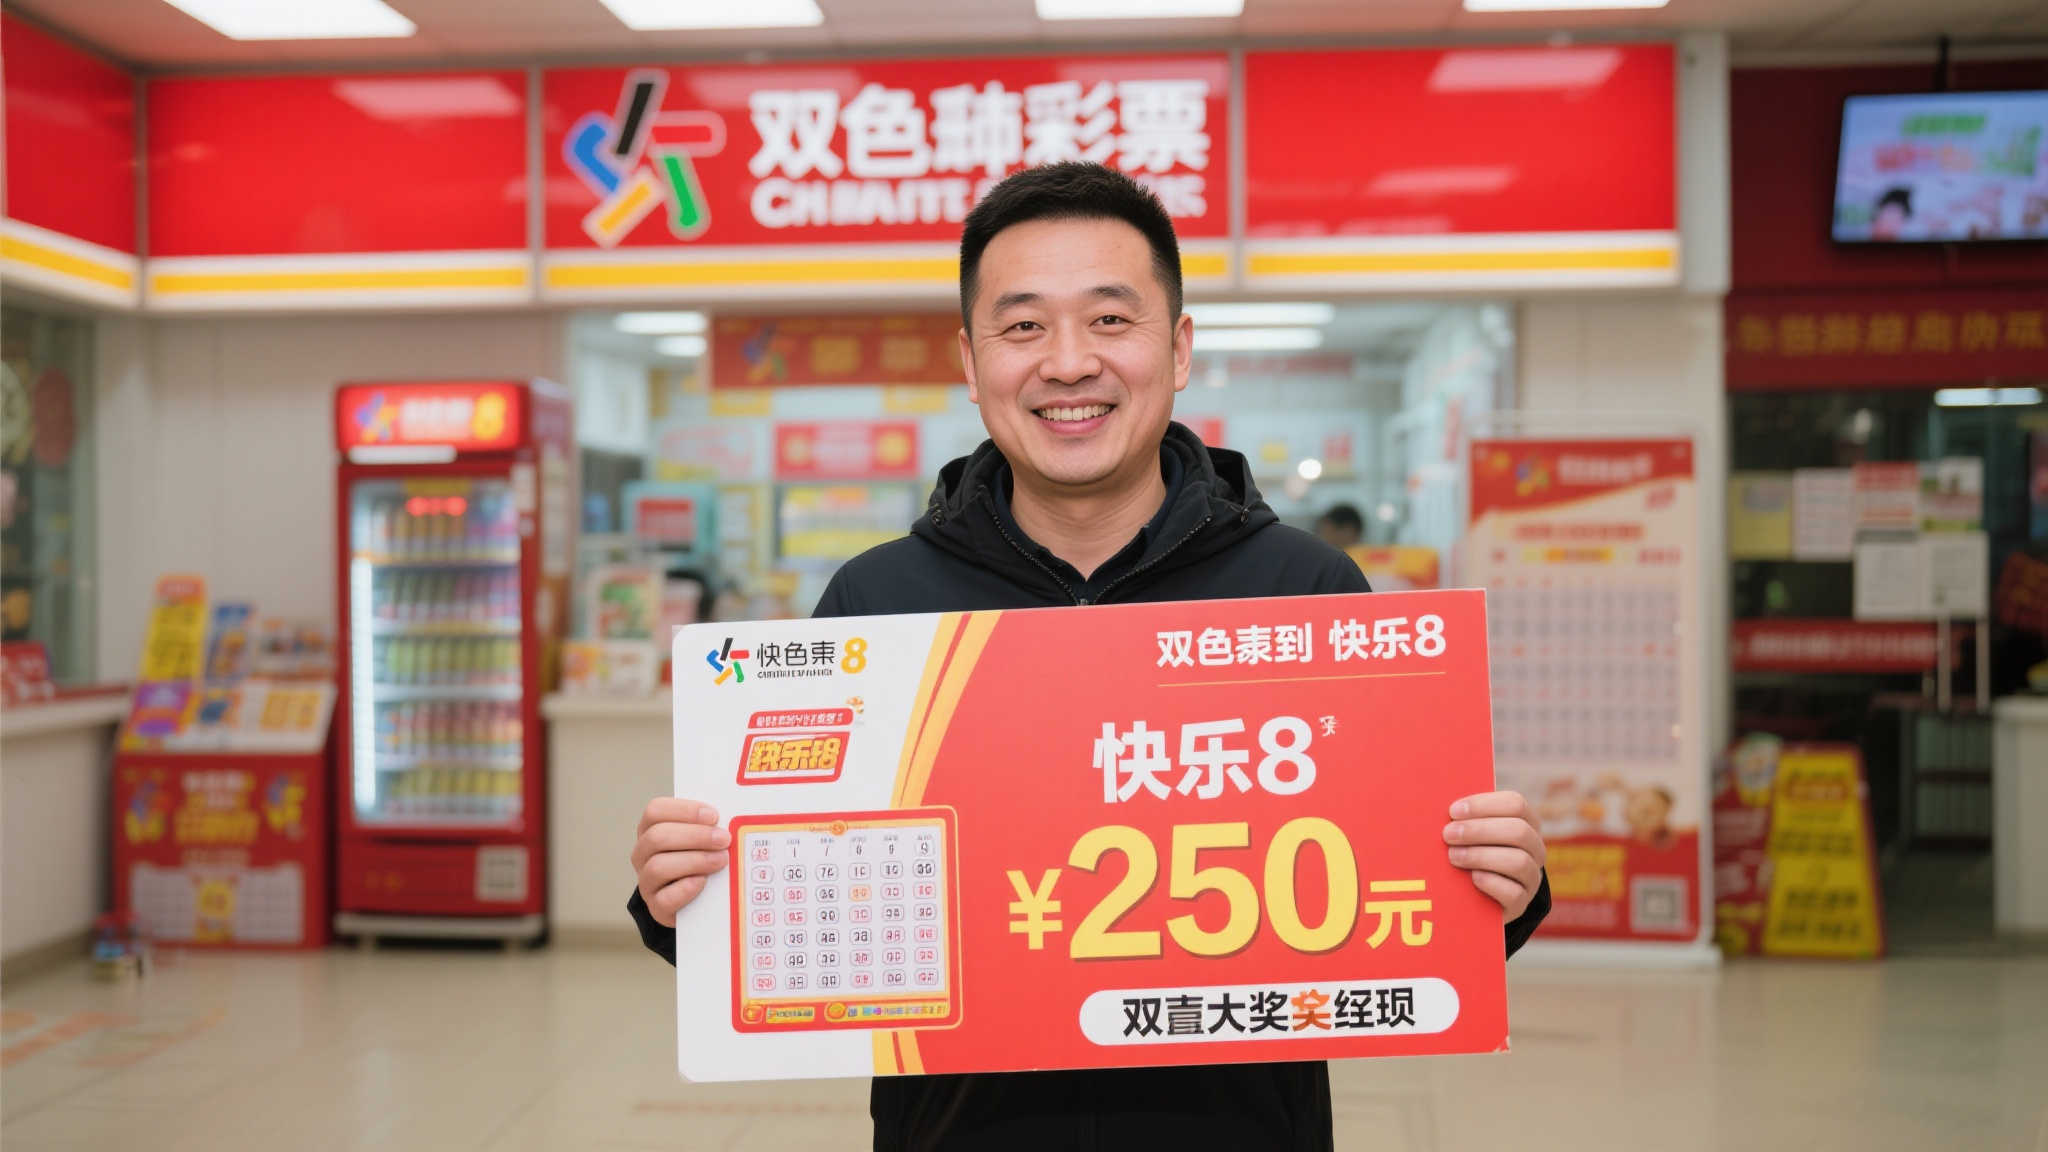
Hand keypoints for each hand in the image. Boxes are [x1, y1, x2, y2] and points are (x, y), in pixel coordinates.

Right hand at [633, 797, 730, 926]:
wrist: (694, 900)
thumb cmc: (700, 860)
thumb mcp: (701, 839)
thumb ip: (710, 826)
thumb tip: (731, 818)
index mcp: (650, 829)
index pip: (655, 810)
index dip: (684, 810)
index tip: (714, 816)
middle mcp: (643, 854)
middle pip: (657, 837)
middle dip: (695, 836)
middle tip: (724, 839)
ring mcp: (647, 882)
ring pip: (658, 867)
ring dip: (694, 861)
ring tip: (721, 860)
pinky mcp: (656, 907)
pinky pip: (664, 899)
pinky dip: (685, 889)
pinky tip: (703, 881)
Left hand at [1443, 791, 1545, 920]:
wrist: (1475, 894)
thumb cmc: (1467, 849)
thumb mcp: (1468, 831)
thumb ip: (1462, 817)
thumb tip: (1440, 803)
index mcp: (1525, 821)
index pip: (1515, 804)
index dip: (1483, 805)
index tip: (1453, 811)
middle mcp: (1534, 848)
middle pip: (1518, 831)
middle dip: (1479, 830)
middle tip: (1448, 835)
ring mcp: (1531, 877)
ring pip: (1519, 862)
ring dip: (1480, 856)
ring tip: (1453, 856)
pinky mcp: (1521, 903)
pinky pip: (1514, 893)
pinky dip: (1491, 883)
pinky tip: (1472, 878)